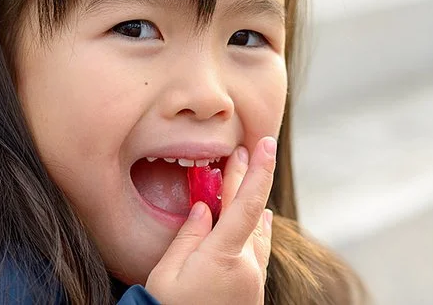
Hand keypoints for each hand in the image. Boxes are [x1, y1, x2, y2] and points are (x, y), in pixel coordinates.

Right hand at [145, 137, 275, 303]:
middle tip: (245, 150)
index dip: (257, 171)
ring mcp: (252, 279)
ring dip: (252, 203)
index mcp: (224, 256)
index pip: (246, 204)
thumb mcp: (168, 272)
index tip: (264, 143)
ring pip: (257, 231)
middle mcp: (247, 266)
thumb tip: (204, 210)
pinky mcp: (251, 290)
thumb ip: (188, 236)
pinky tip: (261, 220)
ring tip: (247, 176)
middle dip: (247, 179)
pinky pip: (258, 249)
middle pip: (251, 212)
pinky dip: (257, 227)